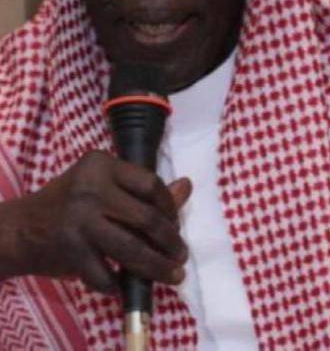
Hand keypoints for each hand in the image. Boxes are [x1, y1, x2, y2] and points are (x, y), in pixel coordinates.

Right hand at [0, 151, 190, 292]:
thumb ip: (143, 189)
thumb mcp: (104, 186)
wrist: (21, 228)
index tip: (175, 224)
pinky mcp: (70, 250)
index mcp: (101, 165)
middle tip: (180, 256)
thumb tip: (187, 186)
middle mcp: (90, 188)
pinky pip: (106, 275)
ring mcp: (79, 220)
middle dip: (170, 241)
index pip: (150, 184)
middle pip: (146, 218)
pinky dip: (118, 284)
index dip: (170, 207)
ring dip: (157, 267)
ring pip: (132, 249)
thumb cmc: (70, 203)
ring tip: (172, 275)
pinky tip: (124, 285)